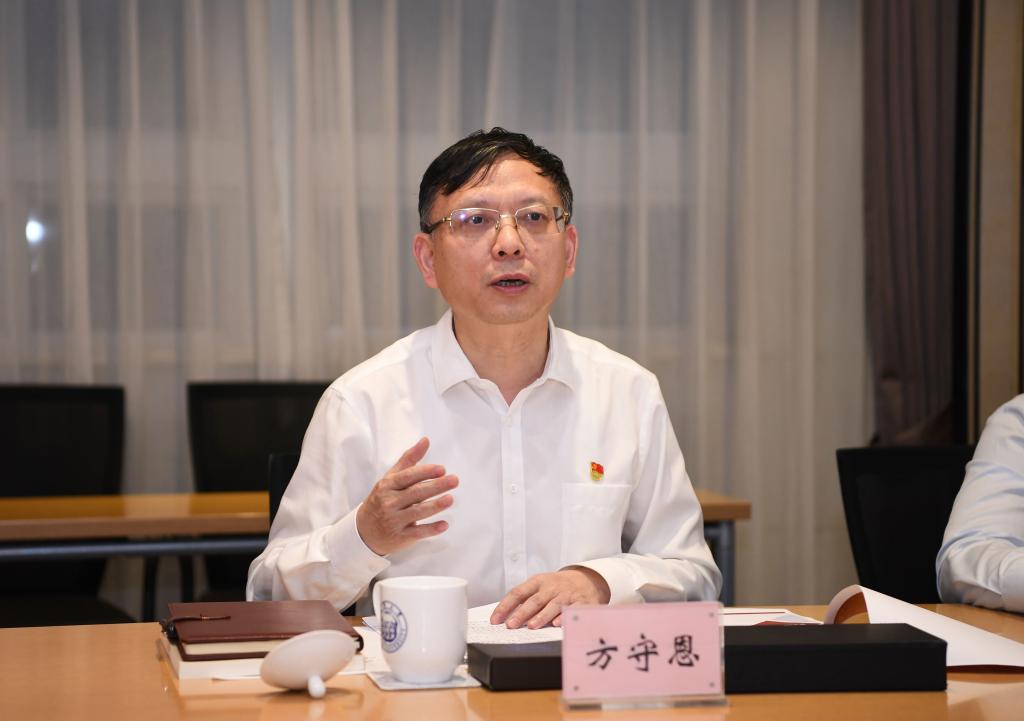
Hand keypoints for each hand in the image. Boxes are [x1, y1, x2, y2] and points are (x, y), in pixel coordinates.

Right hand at [355, 437, 457, 555]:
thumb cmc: (381, 500)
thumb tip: (426, 440)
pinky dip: (431, 529)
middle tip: (454, 480)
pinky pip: (417, 533)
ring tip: (450, 499)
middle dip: (436, 486)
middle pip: (415, 493)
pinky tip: (444, 524)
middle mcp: (389, 503)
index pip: (407, 477)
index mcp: (387, 486)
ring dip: (435, 506)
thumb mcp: (391, 478)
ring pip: (417, 512)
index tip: (442, 469)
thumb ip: (409, 459)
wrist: (363, 531)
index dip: (425, 472)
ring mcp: (393, 521)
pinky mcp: (400, 537)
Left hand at [489, 567, 610, 629]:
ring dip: (542, 616)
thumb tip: (505, 616)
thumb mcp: (540, 586)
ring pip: (553, 605)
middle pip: (535, 600)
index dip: (505, 606)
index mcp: (538, 581)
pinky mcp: (581, 602)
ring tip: (531, 626)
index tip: (495, 619)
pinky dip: (564, 617)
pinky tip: (557, 624)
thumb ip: (525, 599)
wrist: (586, 580)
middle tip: (511, 625)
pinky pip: (572, 610)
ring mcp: (566, 594)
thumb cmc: (556, 587)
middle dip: (522, 613)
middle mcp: (551, 587)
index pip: (518, 592)